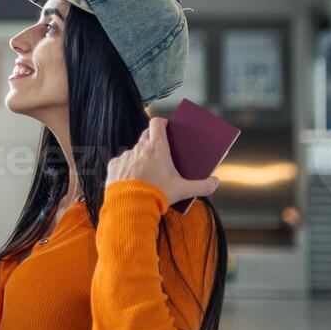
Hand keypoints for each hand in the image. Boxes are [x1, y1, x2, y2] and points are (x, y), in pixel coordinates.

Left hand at [105, 116, 219, 206]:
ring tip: (146, 171)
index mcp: (157, 147)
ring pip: (134, 151)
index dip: (161, 123)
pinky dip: (126, 168)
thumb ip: (202, 186)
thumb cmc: (158, 195)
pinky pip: (121, 163)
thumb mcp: (183, 191)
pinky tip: (132, 179)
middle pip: (146, 135)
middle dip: (152, 140)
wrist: (130, 206)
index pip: (157, 123)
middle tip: (160, 152)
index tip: (166, 127)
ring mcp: (126, 156)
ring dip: (140, 157)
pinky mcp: (114, 166)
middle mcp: (140, 148)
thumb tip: (216, 182)